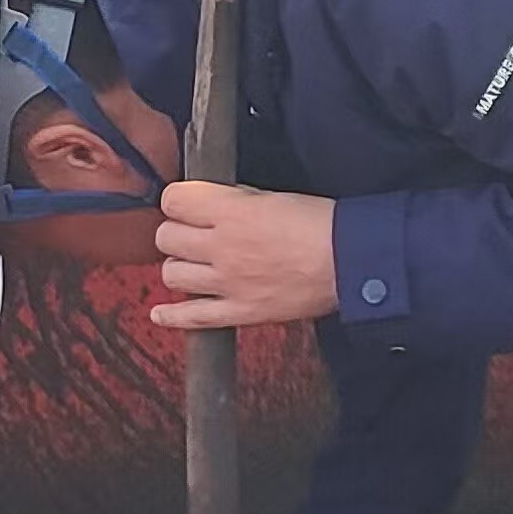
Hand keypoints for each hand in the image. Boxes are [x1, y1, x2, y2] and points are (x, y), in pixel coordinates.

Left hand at [149, 182, 340, 329]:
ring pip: (172, 275)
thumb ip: (234, 201)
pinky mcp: (241, 312)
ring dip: (180, 267)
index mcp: (231, 212)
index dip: (179, 200)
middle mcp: (222, 248)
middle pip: (166, 238)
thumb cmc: (321, 224)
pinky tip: (161, 314)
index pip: (174, 200)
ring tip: (195, 264)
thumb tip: (209, 205)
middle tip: (194, 234)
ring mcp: (228, 283)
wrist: (351, 262)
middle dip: (177, 232)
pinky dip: (172, 317)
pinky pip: (193, 318)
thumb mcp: (273, 196)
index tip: (188, 204)